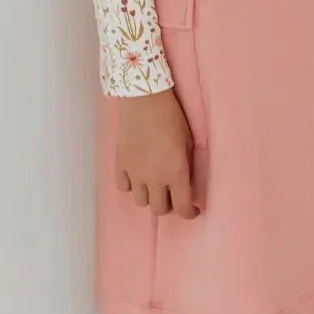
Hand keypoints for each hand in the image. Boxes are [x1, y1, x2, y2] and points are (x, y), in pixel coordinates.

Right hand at [115, 89, 199, 218]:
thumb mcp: (188, 141)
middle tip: (174, 194)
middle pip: (160, 209)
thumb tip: (185, 181)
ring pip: (141, 202)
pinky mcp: (120, 165)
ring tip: (155, 184)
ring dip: (150, 197)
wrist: (144, 100)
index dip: (190, 213)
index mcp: (175, 173)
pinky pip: (124, 187)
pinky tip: (138, 176)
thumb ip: (186, 165)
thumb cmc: (172, 117)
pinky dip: (132, 186)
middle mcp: (154, 179)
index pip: (183, 207)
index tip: (194, 210)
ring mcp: (135, 174)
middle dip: (170, 205)